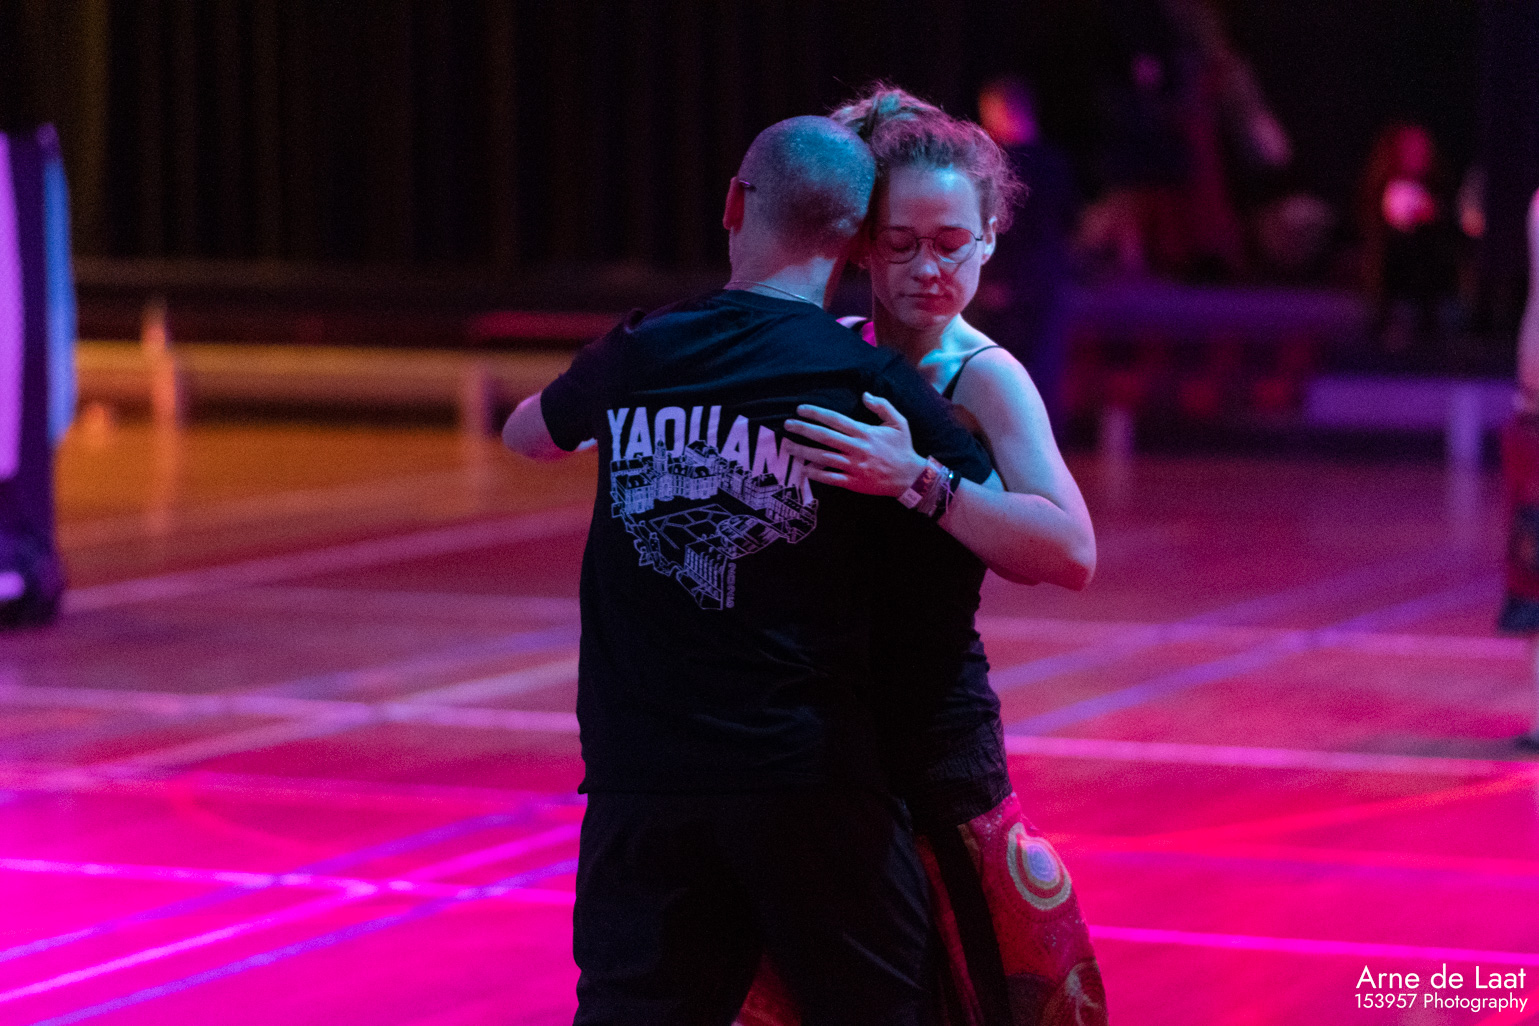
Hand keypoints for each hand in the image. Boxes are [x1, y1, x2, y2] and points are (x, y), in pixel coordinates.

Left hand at [782, 393, 927, 496]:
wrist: (910, 477)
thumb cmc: (902, 448)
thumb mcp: (898, 422)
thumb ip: (882, 406)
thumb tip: (865, 394)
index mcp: (864, 432)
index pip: (835, 420)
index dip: (816, 413)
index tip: (800, 410)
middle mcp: (856, 448)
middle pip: (824, 437)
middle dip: (803, 430)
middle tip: (787, 425)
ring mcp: (854, 467)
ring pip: (823, 458)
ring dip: (804, 452)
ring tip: (789, 447)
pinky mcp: (853, 483)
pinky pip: (831, 478)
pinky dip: (817, 474)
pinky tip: (804, 470)